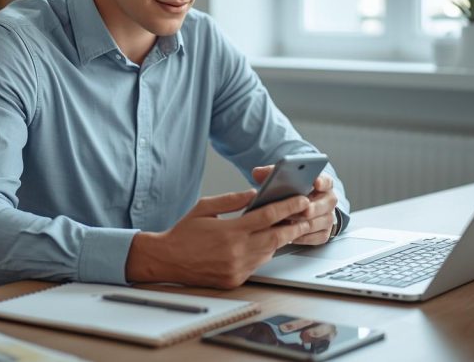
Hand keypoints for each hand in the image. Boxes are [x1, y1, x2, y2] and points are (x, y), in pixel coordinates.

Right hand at [125, 190, 313, 288]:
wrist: (166, 260)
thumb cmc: (183, 233)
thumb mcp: (205, 207)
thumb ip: (232, 199)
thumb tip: (254, 193)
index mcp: (230, 231)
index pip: (268, 216)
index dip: (288, 207)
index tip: (301, 199)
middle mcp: (236, 252)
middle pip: (276, 237)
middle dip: (295, 226)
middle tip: (307, 216)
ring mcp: (236, 268)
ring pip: (269, 252)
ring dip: (280, 240)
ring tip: (290, 228)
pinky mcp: (234, 280)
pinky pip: (257, 265)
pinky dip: (264, 253)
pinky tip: (267, 244)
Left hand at [251, 165, 337, 245]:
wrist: (298, 210)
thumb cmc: (290, 193)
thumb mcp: (282, 180)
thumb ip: (272, 174)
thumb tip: (257, 173)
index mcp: (322, 184)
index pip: (327, 180)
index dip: (322, 181)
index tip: (315, 182)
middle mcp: (328, 200)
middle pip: (327, 203)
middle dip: (312, 207)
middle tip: (301, 210)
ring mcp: (328, 217)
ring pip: (323, 221)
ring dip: (307, 223)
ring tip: (290, 223)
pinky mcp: (324, 232)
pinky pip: (318, 236)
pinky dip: (305, 237)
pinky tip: (292, 236)